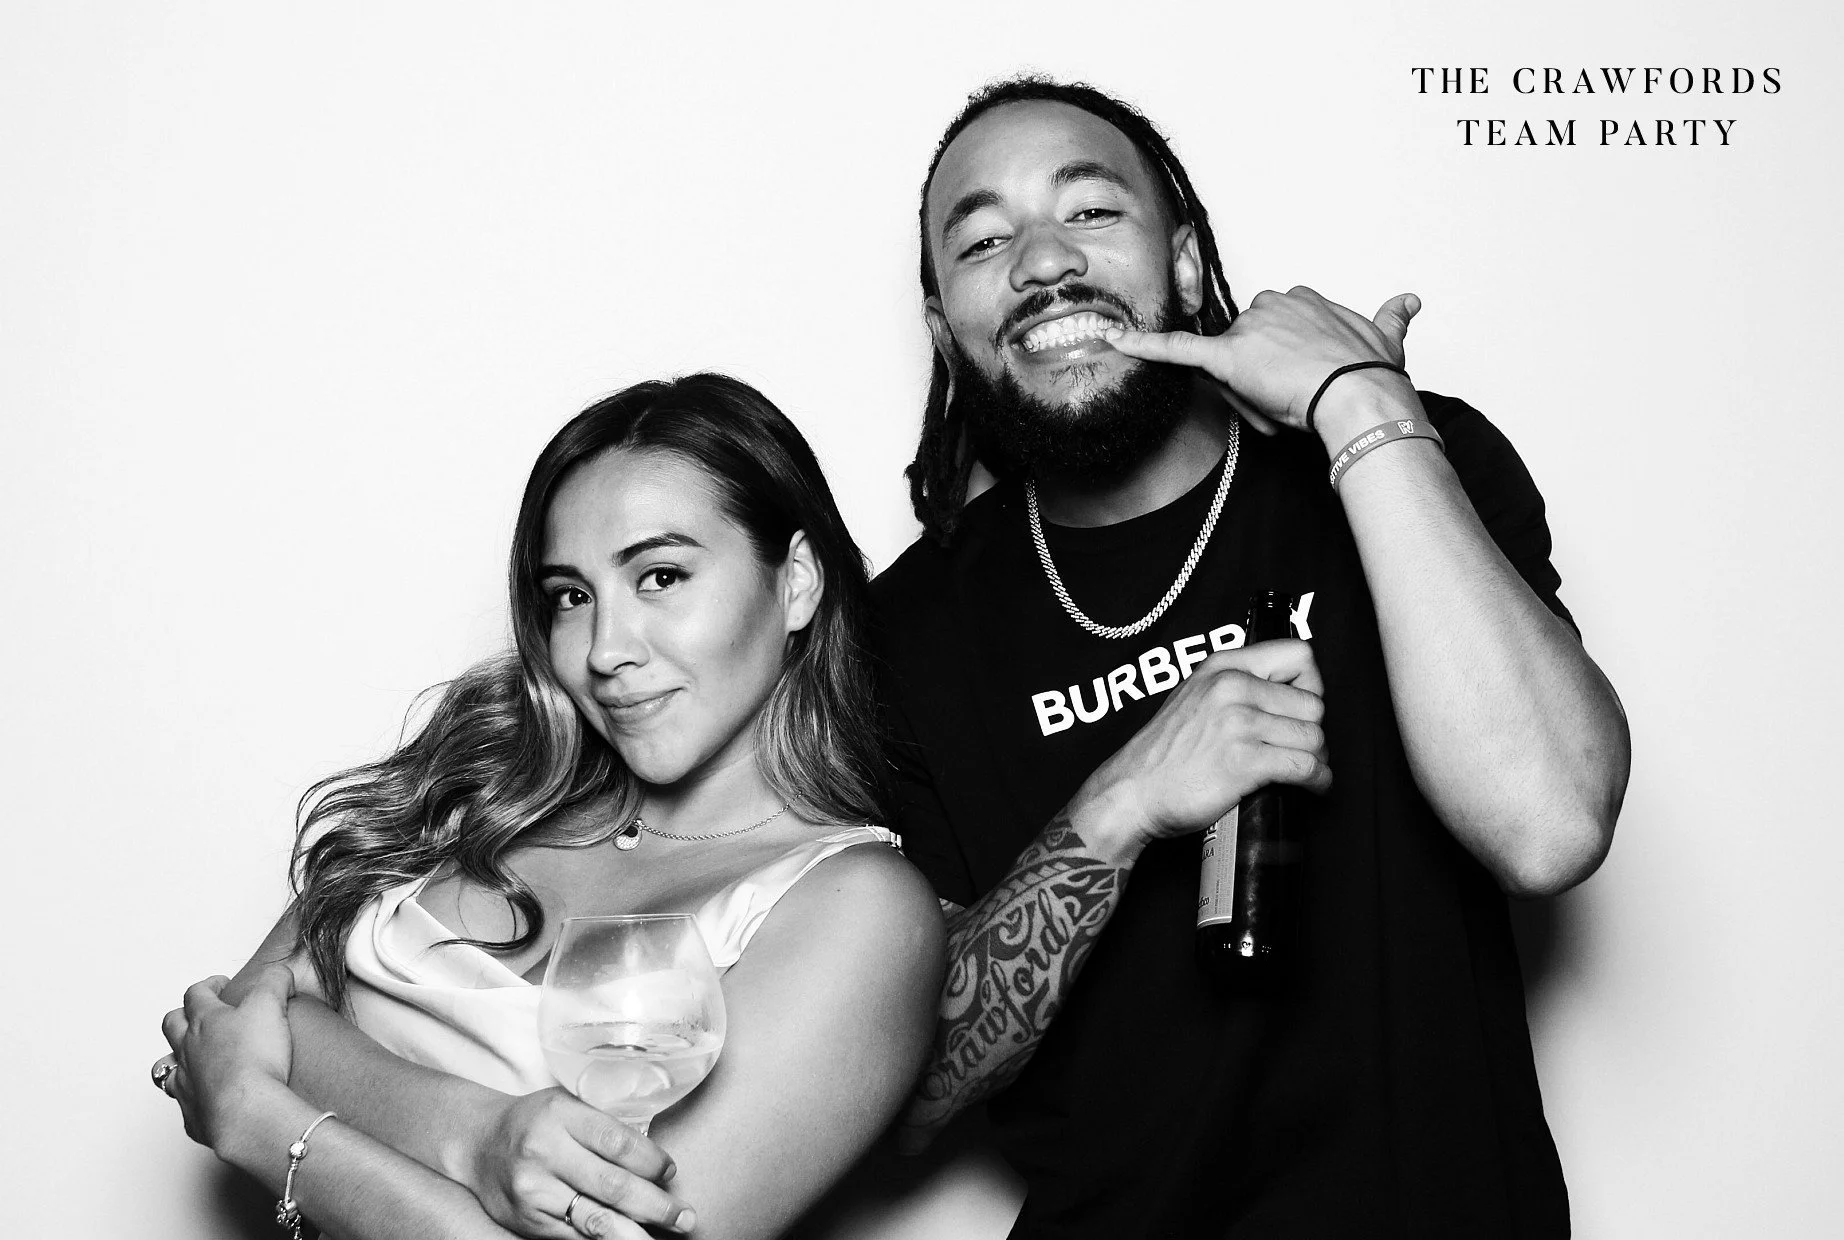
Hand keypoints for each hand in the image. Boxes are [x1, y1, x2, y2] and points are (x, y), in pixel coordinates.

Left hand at [158, 966, 295, 1151]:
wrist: (248, 1111)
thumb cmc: (254, 1058)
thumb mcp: (271, 1003)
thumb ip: (275, 981)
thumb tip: (279, 973)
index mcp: (205, 1021)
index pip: (197, 994)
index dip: (209, 985)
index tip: (221, 984)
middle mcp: (188, 1050)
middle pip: (172, 1026)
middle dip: (183, 1016)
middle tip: (200, 1014)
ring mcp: (186, 1084)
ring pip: (167, 1067)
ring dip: (175, 1059)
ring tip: (190, 1058)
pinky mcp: (194, 1115)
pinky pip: (185, 1105)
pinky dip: (194, 1100)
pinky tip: (208, 1100)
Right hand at [455, 1086, 696, 1238]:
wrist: (478, 1144)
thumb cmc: (535, 1121)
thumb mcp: (567, 1106)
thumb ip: (604, 1129)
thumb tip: (656, 1165)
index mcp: (561, 1115)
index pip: (618, 1142)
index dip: (653, 1162)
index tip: (671, 1173)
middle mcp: (544, 1152)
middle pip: (613, 1185)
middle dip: (656, 1205)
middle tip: (685, 1217)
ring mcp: (533, 1191)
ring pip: (595, 1219)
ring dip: (636, 1232)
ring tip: (664, 1238)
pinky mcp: (527, 1221)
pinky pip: (575, 1237)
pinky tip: (628, 1239)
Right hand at [1070, 639, 1330, 860]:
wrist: (1132, 791)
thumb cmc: (1164, 752)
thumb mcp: (1194, 695)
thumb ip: (1235, 684)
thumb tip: (1290, 691)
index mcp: (1222, 666)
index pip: (1299, 655)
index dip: (1312, 684)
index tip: (1302, 708)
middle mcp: (1231, 687)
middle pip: (1314, 702)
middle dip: (1314, 730)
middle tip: (1303, 749)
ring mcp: (1237, 723)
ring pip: (1313, 736)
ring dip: (1318, 758)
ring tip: (1308, 769)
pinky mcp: (1244, 761)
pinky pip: (1305, 766)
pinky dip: (1318, 779)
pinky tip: (1313, 785)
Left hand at [1108, 286, 1419, 438]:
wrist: (1363, 396)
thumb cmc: (1374, 376)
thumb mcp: (1387, 339)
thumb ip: (1391, 318)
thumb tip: (1410, 301)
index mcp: (1302, 300)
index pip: (1273, 332)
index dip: (1283, 363)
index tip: (1304, 379)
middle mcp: (1272, 305)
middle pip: (1245, 348)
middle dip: (1261, 378)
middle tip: (1295, 398)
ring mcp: (1249, 329)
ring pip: (1228, 365)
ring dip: (1246, 391)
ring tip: (1282, 405)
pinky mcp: (1227, 357)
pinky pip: (1177, 350)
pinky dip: (1144, 345)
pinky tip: (1115, 340)